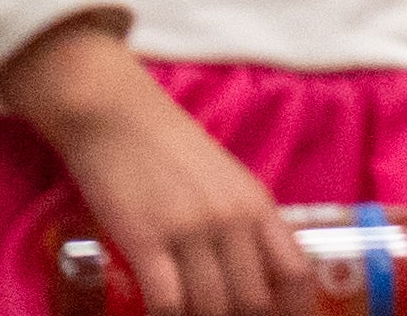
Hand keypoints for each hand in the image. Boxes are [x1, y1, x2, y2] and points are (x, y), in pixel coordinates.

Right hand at [0, 25, 314, 315]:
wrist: (111, 110)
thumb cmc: (166, 143)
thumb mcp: (223, 178)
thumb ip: (245, 223)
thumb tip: (257, 279)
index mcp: (256, 203)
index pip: (295, 274)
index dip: (293, 310)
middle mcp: (231, 219)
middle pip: (253, 302)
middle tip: (217, 314)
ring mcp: (190, 229)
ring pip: (211, 309)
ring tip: (186, 311)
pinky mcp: (146, 238)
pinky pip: (168, 304)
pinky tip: (159, 313)